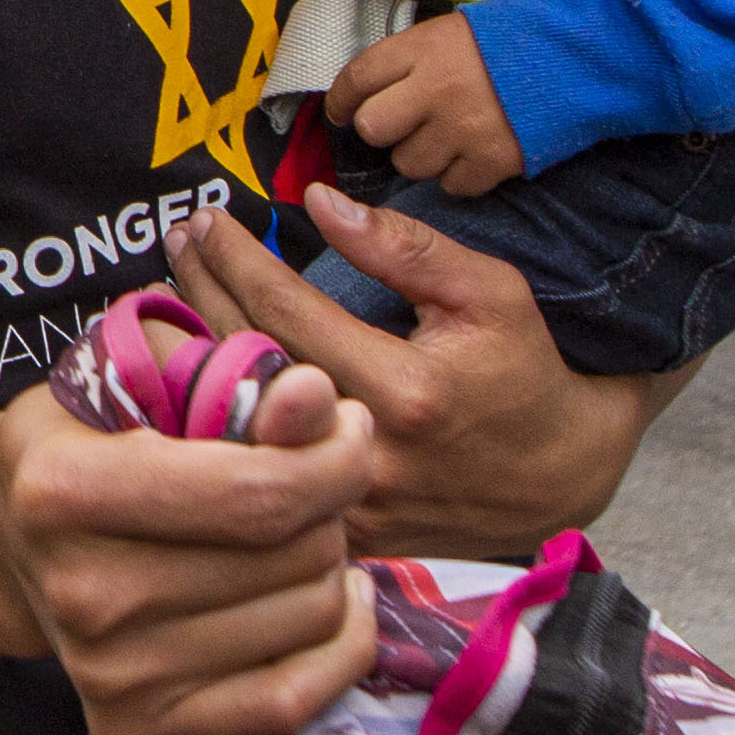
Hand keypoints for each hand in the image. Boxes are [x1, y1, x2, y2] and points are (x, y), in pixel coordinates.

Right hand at [0, 363, 379, 734]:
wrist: (15, 543)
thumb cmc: (94, 438)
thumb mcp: (147, 376)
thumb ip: (237, 381)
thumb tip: (316, 398)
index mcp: (65, 489)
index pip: (257, 495)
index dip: (336, 460)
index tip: (350, 430)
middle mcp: (80, 592)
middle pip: (293, 557)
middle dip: (330, 507)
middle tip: (308, 482)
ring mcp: (106, 673)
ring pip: (309, 618)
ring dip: (331, 567)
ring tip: (296, 537)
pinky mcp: (130, 728)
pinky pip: (291, 699)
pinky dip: (340, 647)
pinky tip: (334, 600)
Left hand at [171, 195, 672, 567]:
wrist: (560, 476)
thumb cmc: (527, 372)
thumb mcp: (490, 293)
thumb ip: (404, 248)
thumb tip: (320, 202)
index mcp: (405, 392)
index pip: (287, 311)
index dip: (238, 259)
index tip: (209, 220)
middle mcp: (366, 453)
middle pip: (249, 362)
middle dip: (203, 290)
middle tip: (180, 242)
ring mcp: (346, 503)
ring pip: (241, 421)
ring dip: (196, 350)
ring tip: (173, 292)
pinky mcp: (337, 532)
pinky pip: (260, 465)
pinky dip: (221, 414)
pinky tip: (195, 369)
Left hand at [329, 13, 524, 197]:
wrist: (577, 56)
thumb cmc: (507, 42)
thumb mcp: (449, 32)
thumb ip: (408, 60)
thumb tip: (364, 91)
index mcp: (423, 48)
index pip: (357, 78)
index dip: (340, 99)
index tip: (340, 110)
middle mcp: (436, 88)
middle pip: (372, 128)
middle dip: (383, 129)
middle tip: (405, 123)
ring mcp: (464, 128)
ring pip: (409, 164)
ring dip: (422, 154)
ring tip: (449, 134)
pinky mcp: (491, 161)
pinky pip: (451, 185)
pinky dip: (459, 175)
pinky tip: (474, 152)